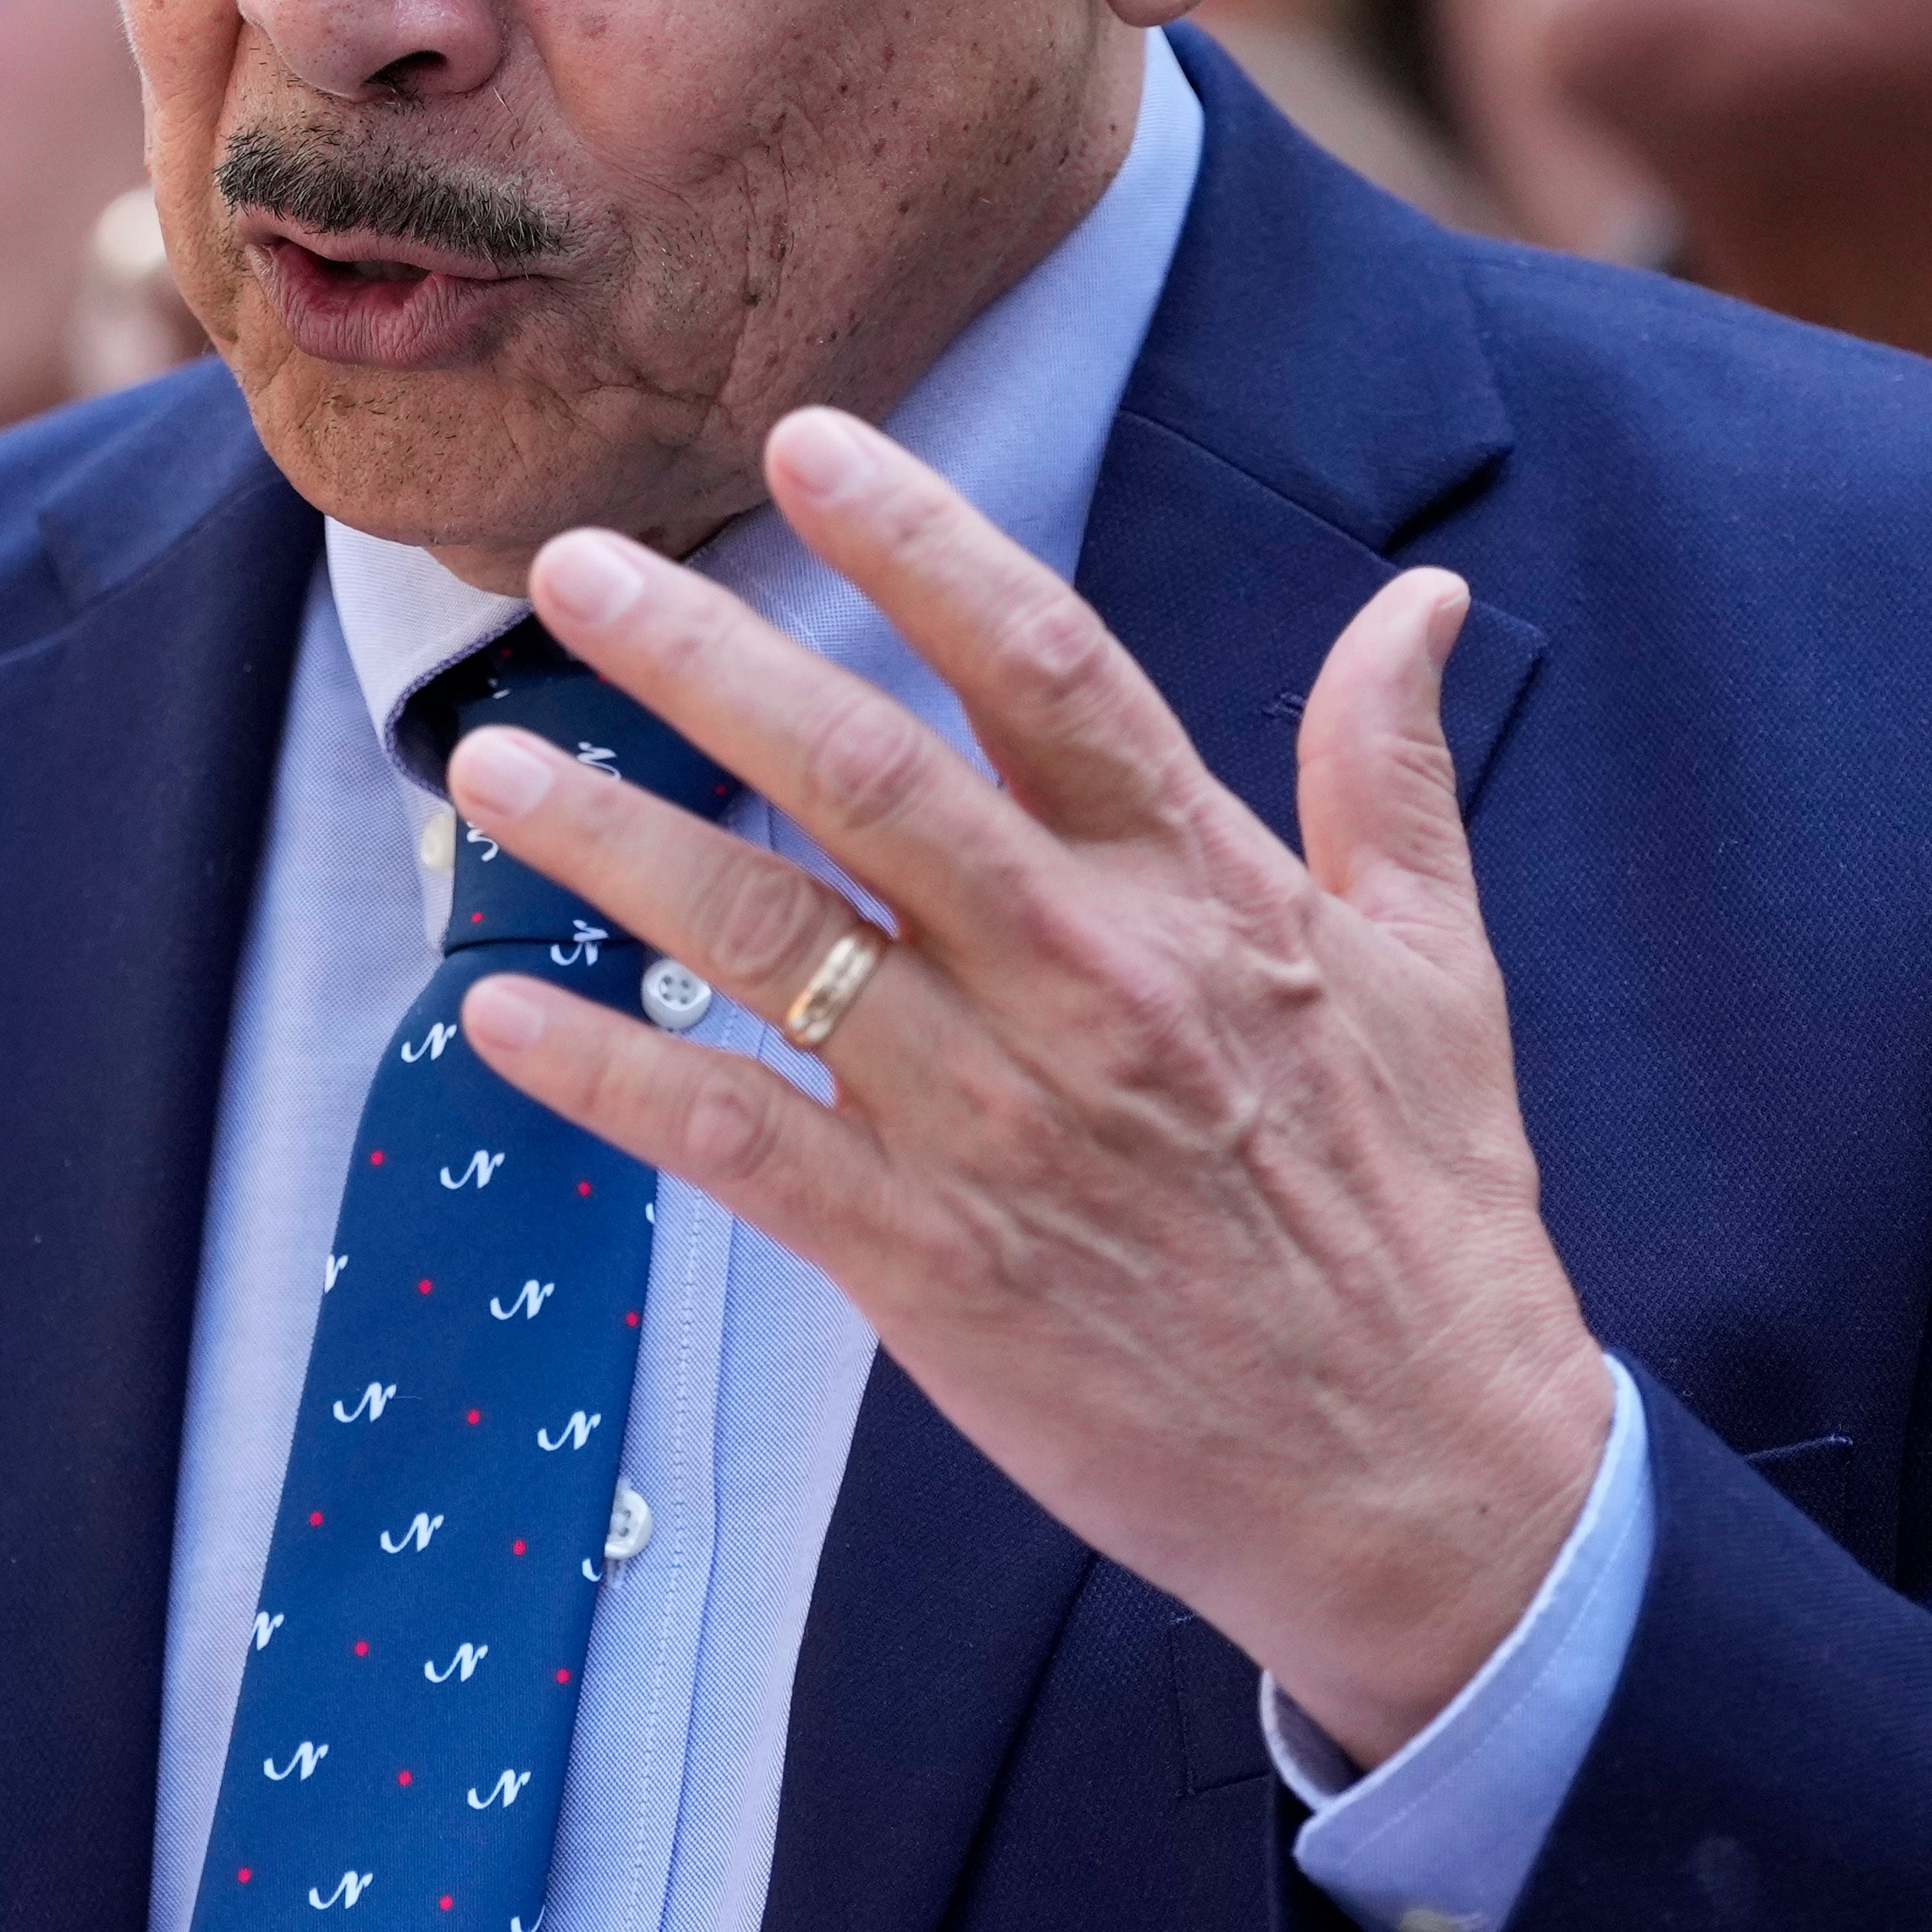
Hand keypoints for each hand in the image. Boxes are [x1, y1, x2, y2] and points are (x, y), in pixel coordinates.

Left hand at [447, 407, 1607, 1760]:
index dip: (920, 544)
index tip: (805, 446)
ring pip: (772, 942)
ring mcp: (1003, 1124)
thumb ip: (1385, 773)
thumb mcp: (1439, 975)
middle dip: (706, 657)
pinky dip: (611, 1080)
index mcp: (1206, 891)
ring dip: (616, 842)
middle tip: (577, 566)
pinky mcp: (935, 1264)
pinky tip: (504, 1019)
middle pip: (868, 773)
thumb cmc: (1428, 1222)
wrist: (1428, 1485)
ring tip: (492, 764)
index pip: (1045, 667)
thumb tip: (1411, 604)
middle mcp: (1091, 981)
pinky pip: (738, 1142)